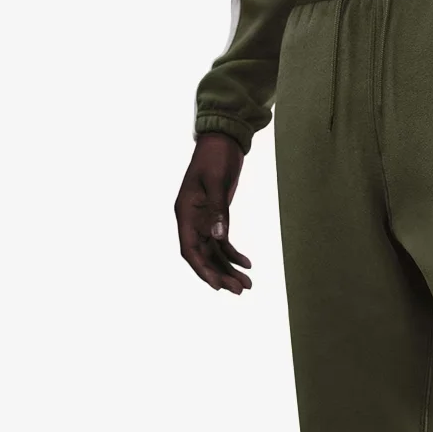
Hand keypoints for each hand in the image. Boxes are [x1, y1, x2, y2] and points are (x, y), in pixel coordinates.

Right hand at [174, 133, 252, 292]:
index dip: (202, 270)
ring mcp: (203, 220)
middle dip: (220, 275)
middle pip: (203, 256)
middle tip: (240, 290)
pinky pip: (222, 242)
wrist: (222, 142)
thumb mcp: (217, 183)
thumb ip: (219, 210)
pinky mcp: (216, 217)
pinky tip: (247, 264)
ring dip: (228, 269)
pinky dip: (234, 255)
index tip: (218, 286)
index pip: (190, 250)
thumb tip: (219, 237)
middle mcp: (191, 221)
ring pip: (214, 252)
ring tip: (247, 285)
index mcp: (185, 213)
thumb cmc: (215, 158)